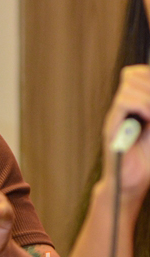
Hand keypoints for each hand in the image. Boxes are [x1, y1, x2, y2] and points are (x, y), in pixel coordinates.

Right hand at [102, 65, 149, 199]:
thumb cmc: (147, 159)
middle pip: (131, 74)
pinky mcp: (111, 128)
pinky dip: (141, 105)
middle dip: (149, 83)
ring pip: (127, 85)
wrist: (133, 183)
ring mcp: (115, 117)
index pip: (136, 73)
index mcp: (134, 106)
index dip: (147, 74)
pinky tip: (148, 118)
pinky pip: (123, 103)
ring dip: (147, 96)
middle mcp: (122, 109)